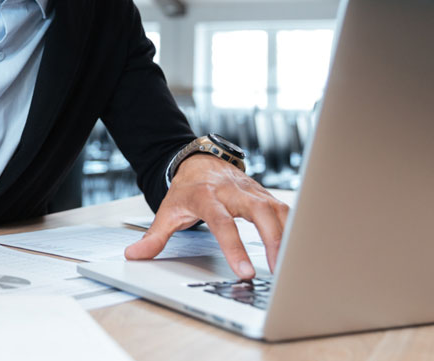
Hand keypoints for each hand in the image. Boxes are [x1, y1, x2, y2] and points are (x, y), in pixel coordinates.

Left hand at [124, 154, 289, 279]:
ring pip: (277, 209)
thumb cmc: (186, 189)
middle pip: (259, 212)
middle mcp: (233, 191)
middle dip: (272, 240)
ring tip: (293, 266)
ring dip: (288, 236)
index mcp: (207, 196)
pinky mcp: (264, 195)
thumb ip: (154, 237)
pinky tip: (299, 249)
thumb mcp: (167, 211)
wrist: (199, 161)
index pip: (223, 223)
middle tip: (278, 269)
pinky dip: (295, 228)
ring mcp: (251, 191)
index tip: (245, 272)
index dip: (234, 247)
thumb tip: (134, 256)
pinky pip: (285, 210)